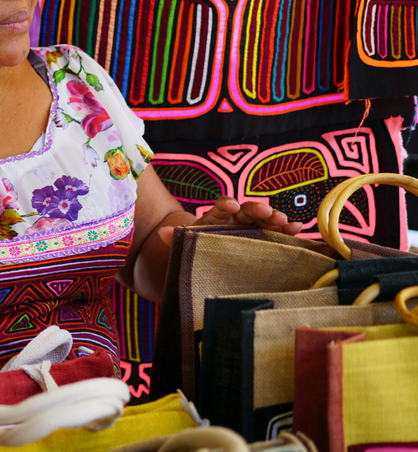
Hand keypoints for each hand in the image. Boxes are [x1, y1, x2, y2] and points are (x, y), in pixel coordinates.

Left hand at [158, 196, 301, 243]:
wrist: (211, 255)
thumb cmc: (200, 246)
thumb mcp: (188, 242)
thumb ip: (177, 237)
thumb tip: (161, 233)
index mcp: (218, 217)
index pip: (222, 206)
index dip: (228, 205)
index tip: (233, 206)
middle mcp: (237, 219)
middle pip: (248, 210)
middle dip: (258, 210)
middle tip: (267, 212)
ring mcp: (253, 228)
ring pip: (266, 220)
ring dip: (277, 219)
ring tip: (288, 223)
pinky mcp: (266, 239)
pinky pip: (278, 233)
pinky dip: (288, 231)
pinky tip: (300, 230)